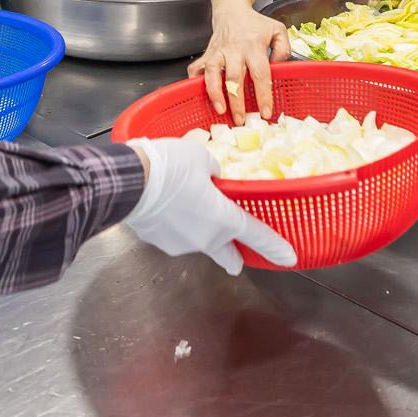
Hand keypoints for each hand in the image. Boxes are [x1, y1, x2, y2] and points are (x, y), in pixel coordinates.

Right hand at [121, 137, 297, 272]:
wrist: (127, 180)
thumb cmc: (171, 166)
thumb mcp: (202, 158)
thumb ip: (214, 172)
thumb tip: (210, 178)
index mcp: (224, 220)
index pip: (258, 236)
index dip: (276, 247)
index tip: (289, 258)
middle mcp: (206, 239)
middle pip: (227, 256)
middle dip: (234, 257)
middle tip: (236, 256)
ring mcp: (180, 245)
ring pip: (197, 241)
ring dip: (197, 228)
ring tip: (183, 202)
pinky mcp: (157, 242)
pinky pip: (173, 233)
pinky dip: (174, 223)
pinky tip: (165, 204)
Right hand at [188, 5, 284, 121]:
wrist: (232, 10)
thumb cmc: (255, 24)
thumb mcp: (277, 30)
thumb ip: (283, 49)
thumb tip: (279, 67)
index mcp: (254, 46)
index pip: (260, 73)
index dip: (263, 94)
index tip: (265, 112)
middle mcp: (234, 50)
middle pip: (234, 77)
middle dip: (237, 101)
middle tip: (241, 120)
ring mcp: (218, 52)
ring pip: (212, 73)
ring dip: (214, 92)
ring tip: (220, 110)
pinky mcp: (206, 53)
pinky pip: (196, 67)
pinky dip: (194, 80)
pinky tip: (197, 93)